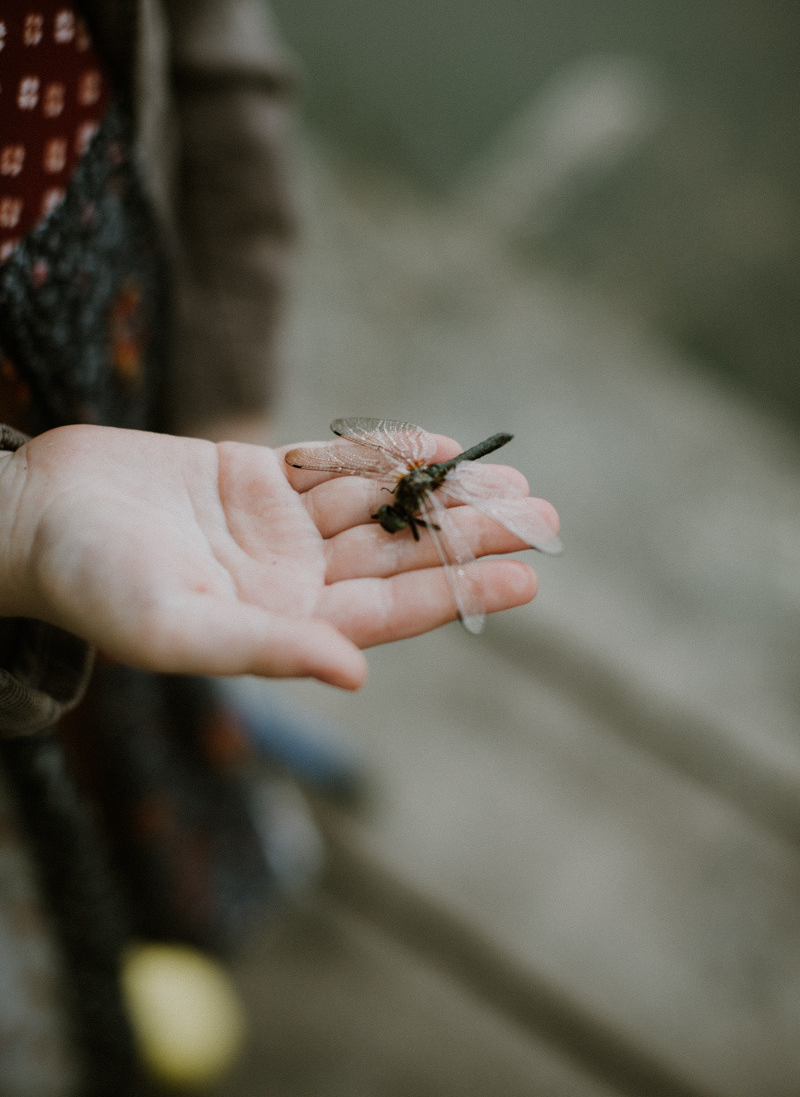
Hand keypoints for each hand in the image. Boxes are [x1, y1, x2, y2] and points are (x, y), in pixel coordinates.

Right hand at [0, 425, 557, 688]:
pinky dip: (386, 455)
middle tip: (546, 516)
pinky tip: (438, 447)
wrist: (36, 516)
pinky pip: (337, 465)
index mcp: (282, 623)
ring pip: (379, 506)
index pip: (392, 610)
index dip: (460, 590)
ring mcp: (277, 526)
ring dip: (442, 492)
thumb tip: (356, 674)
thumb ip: (266, 649)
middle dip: (470, 535)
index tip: (527, 577)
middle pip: (401, 553)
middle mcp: (291, 578)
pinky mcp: (256, 477)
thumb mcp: (176, 627)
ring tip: (511, 478)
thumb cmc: (91, 584)